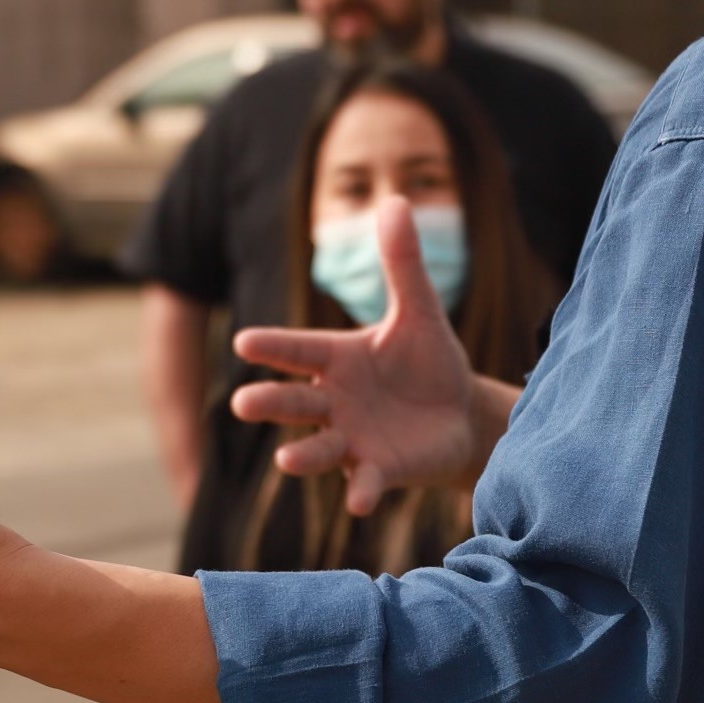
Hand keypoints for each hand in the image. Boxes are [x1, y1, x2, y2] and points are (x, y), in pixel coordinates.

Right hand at [229, 196, 489, 514]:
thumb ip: (402, 263)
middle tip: (242, 404)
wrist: (461, 415)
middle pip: (293, 401)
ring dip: (301, 455)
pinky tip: (358, 503)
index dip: (273, 347)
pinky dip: (361, 492)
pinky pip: (365, 482)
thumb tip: (396, 199)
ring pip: (317, 447)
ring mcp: (352, 439)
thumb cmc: (428, 361)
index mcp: (335, 358)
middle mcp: (333, 401)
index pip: (296, 350)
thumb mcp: (419, 311)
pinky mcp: (379, 470)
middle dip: (269, 403)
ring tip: (286, 461)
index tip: (243, 342)